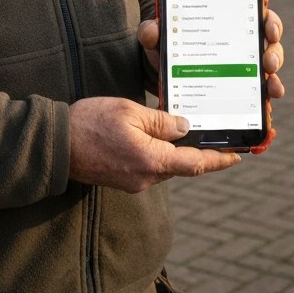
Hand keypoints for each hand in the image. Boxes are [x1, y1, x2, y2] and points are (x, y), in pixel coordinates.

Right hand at [68, 96, 240, 192]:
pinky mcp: (124, 180)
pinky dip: (161, 154)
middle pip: (183, 166)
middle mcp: (147, 177)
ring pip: (166, 166)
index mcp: (152, 160)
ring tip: (190, 132)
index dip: (219, 160)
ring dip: (179, 152)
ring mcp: (135, 181)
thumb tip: (185, 127)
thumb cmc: (90, 123)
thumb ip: (160, 122)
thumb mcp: (128, 111)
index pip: (196, 164)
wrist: (56, 145)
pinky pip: (151, 167)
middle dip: (200, 153)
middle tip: (217, 136)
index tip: (237, 156)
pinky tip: (160, 138)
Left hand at [136, 7, 285, 98]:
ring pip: (270, 63)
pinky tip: (268, 98)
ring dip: (274, 73)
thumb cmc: (166, 46)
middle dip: (275, 50)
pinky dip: (268, 92)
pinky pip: (261, 87)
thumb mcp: (158, 38)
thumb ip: (152, 32)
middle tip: (269, 61)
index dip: (268, 20)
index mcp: (227, 19)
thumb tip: (152, 30)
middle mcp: (241, 38)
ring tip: (270, 82)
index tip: (268, 29)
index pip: (256, 12)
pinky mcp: (242, 84)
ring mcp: (244, 62)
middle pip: (269, 39)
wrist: (161, 73)